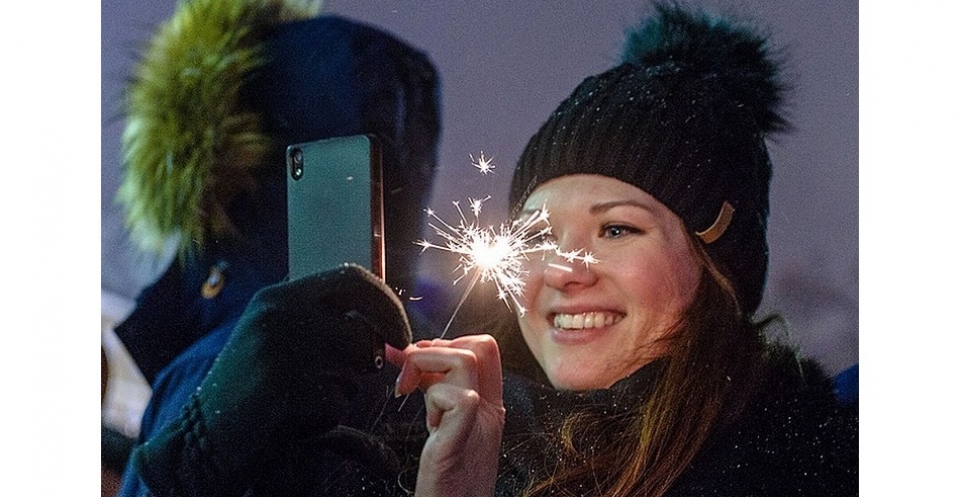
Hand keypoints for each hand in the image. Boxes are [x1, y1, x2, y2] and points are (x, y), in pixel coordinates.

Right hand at [134, 264, 411, 495]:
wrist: (203, 434)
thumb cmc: (253, 387)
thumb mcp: (280, 338)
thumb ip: (327, 324)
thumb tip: (387, 326)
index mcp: (280, 297)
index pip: (353, 278)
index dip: (387, 302)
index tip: (400, 331)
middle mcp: (280, 315)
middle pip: (362, 323)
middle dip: (382, 344)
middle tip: (387, 359)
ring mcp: (281, 350)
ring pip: (354, 368)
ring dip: (345, 390)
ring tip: (308, 396)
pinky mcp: (283, 388)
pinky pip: (336, 404)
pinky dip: (325, 418)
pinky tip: (295, 418)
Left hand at [390, 335, 505, 496]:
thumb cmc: (446, 479)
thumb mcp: (441, 423)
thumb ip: (432, 389)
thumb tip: (407, 358)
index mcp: (488, 405)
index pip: (484, 348)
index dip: (449, 341)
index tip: (416, 356)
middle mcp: (489, 411)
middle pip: (479, 345)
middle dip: (436, 347)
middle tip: (410, 373)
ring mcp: (480, 424)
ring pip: (465, 361)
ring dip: (429, 367)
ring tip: (413, 393)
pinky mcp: (462, 440)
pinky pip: (460, 398)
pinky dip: (434, 400)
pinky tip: (430, 425)